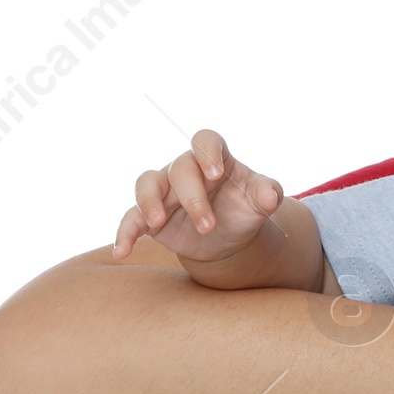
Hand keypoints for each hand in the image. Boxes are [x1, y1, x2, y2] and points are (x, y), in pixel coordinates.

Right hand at [111, 128, 284, 268]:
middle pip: (179, 170)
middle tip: (208, 225)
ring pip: (146, 184)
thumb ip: (268, 194)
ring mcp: (164, 191)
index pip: (205, 140)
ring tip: (158, 223)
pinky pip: (131, 218)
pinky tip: (122, 252)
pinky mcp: (150, 216)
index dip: (207, 153)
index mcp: (214, 159)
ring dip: (150, 203)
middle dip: (192, 198)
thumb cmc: (244, 209)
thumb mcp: (260, 203)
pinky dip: (125, 233)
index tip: (217, 174)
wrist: (229, 237)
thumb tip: (271, 195)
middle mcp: (185, 169)